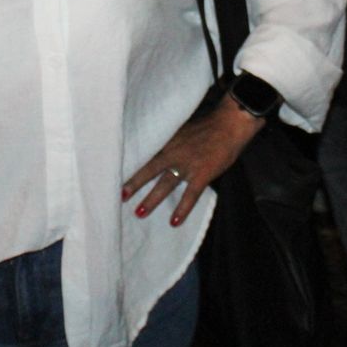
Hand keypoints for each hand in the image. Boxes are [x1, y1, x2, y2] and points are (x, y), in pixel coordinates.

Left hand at [122, 95, 262, 226]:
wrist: (230, 124)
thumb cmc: (208, 126)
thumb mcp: (183, 130)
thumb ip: (171, 142)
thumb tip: (159, 151)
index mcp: (168, 141)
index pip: (146, 154)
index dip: (132, 165)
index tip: (116, 173)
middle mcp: (174, 152)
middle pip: (149, 170)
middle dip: (134, 184)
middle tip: (121, 197)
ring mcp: (187, 164)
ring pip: (165, 184)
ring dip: (152, 199)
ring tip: (139, 213)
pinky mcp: (202, 174)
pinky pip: (190, 195)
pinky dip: (182, 210)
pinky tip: (174, 223)